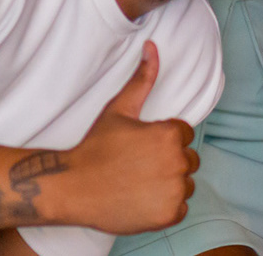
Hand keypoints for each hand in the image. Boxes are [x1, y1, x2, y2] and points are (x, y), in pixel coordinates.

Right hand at [53, 43, 197, 233]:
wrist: (75, 187)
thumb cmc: (96, 147)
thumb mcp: (119, 109)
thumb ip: (142, 79)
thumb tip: (152, 47)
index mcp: (169, 135)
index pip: (183, 135)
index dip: (162, 139)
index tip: (140, 147)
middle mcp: (177, 162)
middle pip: (188, 159)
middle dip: (168, 161)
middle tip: (138, 166)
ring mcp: (174, 191)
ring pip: (185, 184)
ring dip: (169, 184)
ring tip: (139, 182)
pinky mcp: (170, 215)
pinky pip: (180, 207)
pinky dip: (165, 206)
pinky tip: (142, 199)